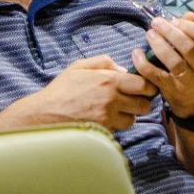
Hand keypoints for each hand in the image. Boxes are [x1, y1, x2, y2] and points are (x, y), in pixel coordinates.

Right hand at [21, 55, 159, 132]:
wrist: (46, 113)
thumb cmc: (62, 89)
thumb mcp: (80, 66)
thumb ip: (104, 62)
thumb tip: (123, 69)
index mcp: (109, 80)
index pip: (144, 85)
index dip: (147, 86)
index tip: (142, 86)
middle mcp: (112, 100)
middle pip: (144, 105)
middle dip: (141, 102)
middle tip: (132, 99)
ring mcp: (108, 118)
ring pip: (133, 119)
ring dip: (129, 115)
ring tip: (115, 110)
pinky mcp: (104, 131)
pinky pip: (119, 129)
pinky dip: (116, 125)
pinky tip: (105, 118)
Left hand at [129, 11, 193, 120]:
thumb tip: (189, 14)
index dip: (189, 26)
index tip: (175, 20)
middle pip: (188, 48)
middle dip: (170, 32)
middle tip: (156, 23)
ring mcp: (189, 82)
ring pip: (174, 62)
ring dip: (159, 45)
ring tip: (149, 34)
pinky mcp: (172, 90)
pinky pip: (156, 76)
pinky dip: (144, 64)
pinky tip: (137, 52)